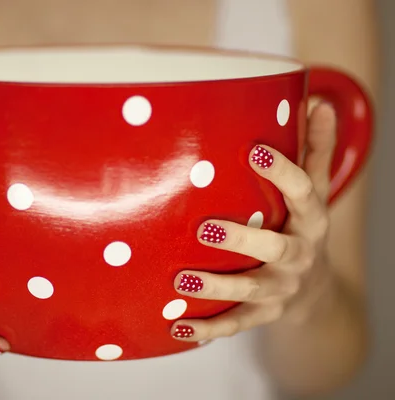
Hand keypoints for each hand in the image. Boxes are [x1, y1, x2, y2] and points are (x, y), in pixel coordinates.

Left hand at [170, 103, 337, 342]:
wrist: (313, 288)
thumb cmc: (301, 227)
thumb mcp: (314, 192)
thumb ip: (313, 151)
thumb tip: (319, 102)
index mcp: (311, 221)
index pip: (304, 193)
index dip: (282, 172)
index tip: (253, 150)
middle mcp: (298, 257)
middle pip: (276, 250)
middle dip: (243, 242)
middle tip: (205, 228)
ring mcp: (281, 290)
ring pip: (250, 293)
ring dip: (216, 289)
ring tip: (181, 281)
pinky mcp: (263, 315)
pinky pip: (235, 325)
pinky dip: (207, 329)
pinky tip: (177, 327)